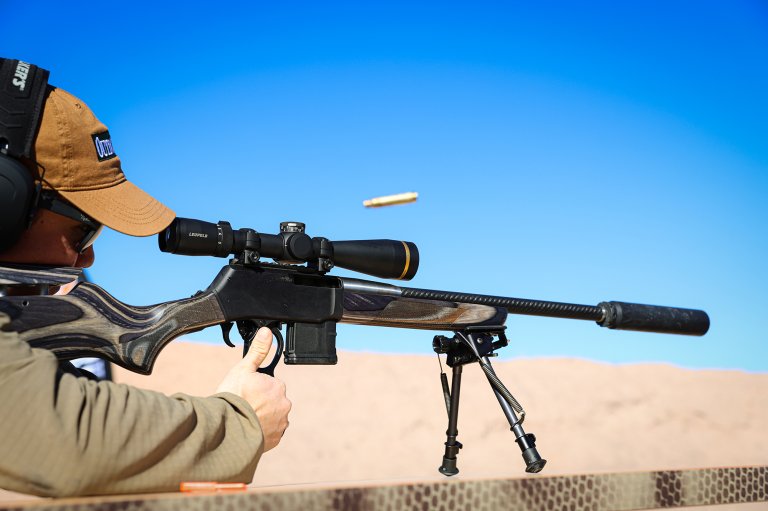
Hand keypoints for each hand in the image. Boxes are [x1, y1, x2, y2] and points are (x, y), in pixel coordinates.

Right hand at [216, 327, 291, 451]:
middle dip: (260, 402)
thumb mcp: (243, 369)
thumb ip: (258, 351)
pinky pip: (270, 432)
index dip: (255, 387)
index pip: (269, 384)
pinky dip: (262, 430)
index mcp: (278, 386)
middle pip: (272, 400)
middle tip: (243, 405)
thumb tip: (267, 332)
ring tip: (244, 418)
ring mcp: (281, 423)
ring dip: (262, 417)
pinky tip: (248, 429)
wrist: (227, 431)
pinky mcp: (276, 439)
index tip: (244, 392)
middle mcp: (284, 405)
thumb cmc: (234, 398)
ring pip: (272, 416)